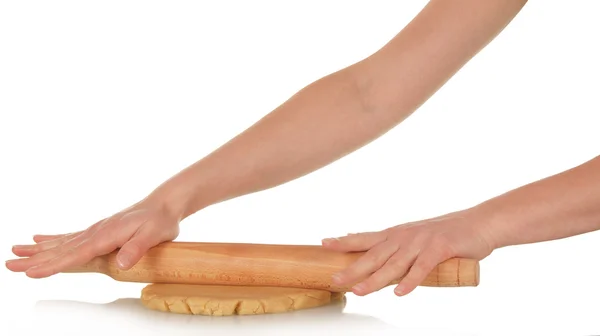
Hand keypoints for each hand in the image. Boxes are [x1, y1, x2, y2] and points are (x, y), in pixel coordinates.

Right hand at [6, 196, 179, 277]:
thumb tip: (120, 263)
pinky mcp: (99, 230)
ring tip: (15, 251)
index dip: (53, 264)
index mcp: (106, 235)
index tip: (31, 271)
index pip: (75, 254)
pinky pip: (71, 237)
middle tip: (9, 264)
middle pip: (60, 249)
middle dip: (35, 258)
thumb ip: (136, 248)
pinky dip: (53, 239)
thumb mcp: (154, 234)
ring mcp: (96, 230)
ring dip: (38, 249)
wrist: (164, 204)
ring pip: (61, 242)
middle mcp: (96, 232)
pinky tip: (38, 238)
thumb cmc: (161, 220)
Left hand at [321, 209, 494, 296]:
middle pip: (374, 255)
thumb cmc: (447, 235)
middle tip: (335, 279)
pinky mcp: (440, 249)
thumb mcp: (416, 239)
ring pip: (394, 264)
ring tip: (359, 291)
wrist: (479, 224)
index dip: (345, 241)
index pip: (366, 237)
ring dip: (375, 279)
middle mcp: (405, 236)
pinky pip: (422, 268)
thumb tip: (380, 263)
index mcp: (398, 234)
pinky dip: (410, 281)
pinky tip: (399, 293)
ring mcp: (422, 242)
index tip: (324, 243)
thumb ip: (399, 250)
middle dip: (353, 268)